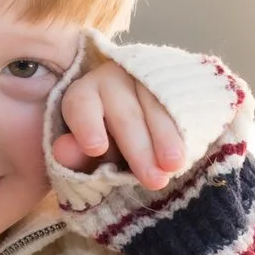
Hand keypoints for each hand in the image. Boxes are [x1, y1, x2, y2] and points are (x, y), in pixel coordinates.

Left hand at [52, 60, 184, 189]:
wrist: (149, 126)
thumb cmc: (113, 144)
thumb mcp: (92, 155)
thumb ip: (76, 155)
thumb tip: (62, 151)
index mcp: (85, 94)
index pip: (81, 104)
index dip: (87, 125)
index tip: (96, 148)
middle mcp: (114, 77)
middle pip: (125, 112)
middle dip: (139, 148)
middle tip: (153, 179)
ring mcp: (146, 75)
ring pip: (157, 104)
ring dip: (166, 137)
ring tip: (174, 165)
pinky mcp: (174, 78)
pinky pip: (181, 98)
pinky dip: (185, 124)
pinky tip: (191, 146)